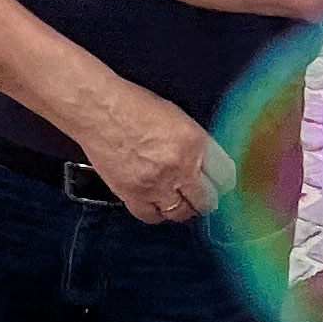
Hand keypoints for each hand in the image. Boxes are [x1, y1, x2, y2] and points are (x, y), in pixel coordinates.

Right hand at [81, 81, 235, 224]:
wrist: (97, 110)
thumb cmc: (134, 105)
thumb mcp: (177, 117)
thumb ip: (195, 143)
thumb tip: (205, 165)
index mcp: (195, 143)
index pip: (224, 177)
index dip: (222, 182)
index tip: (218, 184)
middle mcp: (180, 167)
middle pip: (205, 200)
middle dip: (204, 199)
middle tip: (199, 197)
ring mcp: (156, 184)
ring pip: (180, 212)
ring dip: (181, 208)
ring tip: (176, 201)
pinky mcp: (132, 194)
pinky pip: (151, 215)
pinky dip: (155, 212)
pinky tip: (154, 202)